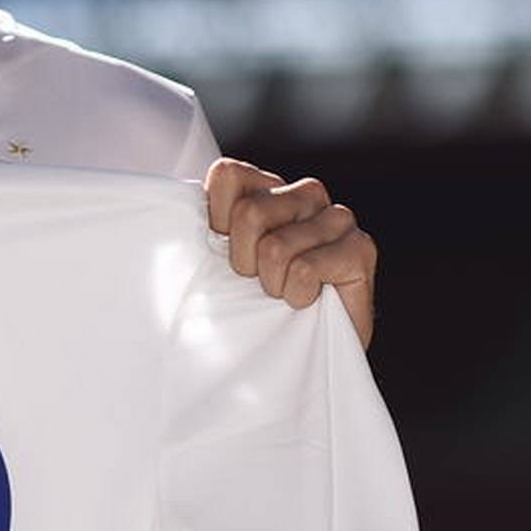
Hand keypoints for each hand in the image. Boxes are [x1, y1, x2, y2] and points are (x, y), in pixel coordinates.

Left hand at [204, 158, 376, 347]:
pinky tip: (308, 301)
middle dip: (243, 264)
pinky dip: (298, 295)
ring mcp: (337, 218)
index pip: (227, 174)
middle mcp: (305, 194)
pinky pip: (305, 268)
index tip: (227, 256)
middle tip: (260, 284)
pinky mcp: (360, 248)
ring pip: (275, 246)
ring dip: (272, 284)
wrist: (306, 356)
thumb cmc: (256, 308)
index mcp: (268, 189)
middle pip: (249, 214)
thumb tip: (170, 213)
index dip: (216, 223)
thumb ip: (203, 230)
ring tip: (286, 293)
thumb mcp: (217, 264)